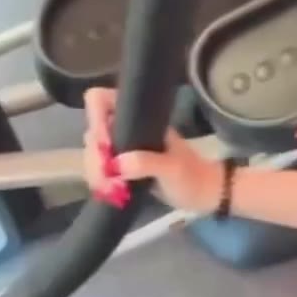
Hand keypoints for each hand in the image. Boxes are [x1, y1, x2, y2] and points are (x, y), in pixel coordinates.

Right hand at [83, 87, 222, 213]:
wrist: (204, 195)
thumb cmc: (193, 176)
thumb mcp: (172, 168)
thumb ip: (146, 163)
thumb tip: (116, 164)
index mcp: (138, 118)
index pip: (101, 100)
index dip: (95, 119)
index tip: (105, 146)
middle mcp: (126, 129)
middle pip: (92, 131)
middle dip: (95, 156)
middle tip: (108, 179)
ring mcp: (123, 148)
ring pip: (93, 153)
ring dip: (95, 172)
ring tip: (111, 190)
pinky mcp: (122, 168)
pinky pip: (100, 170)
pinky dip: (100, 182)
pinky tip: (111, 193)